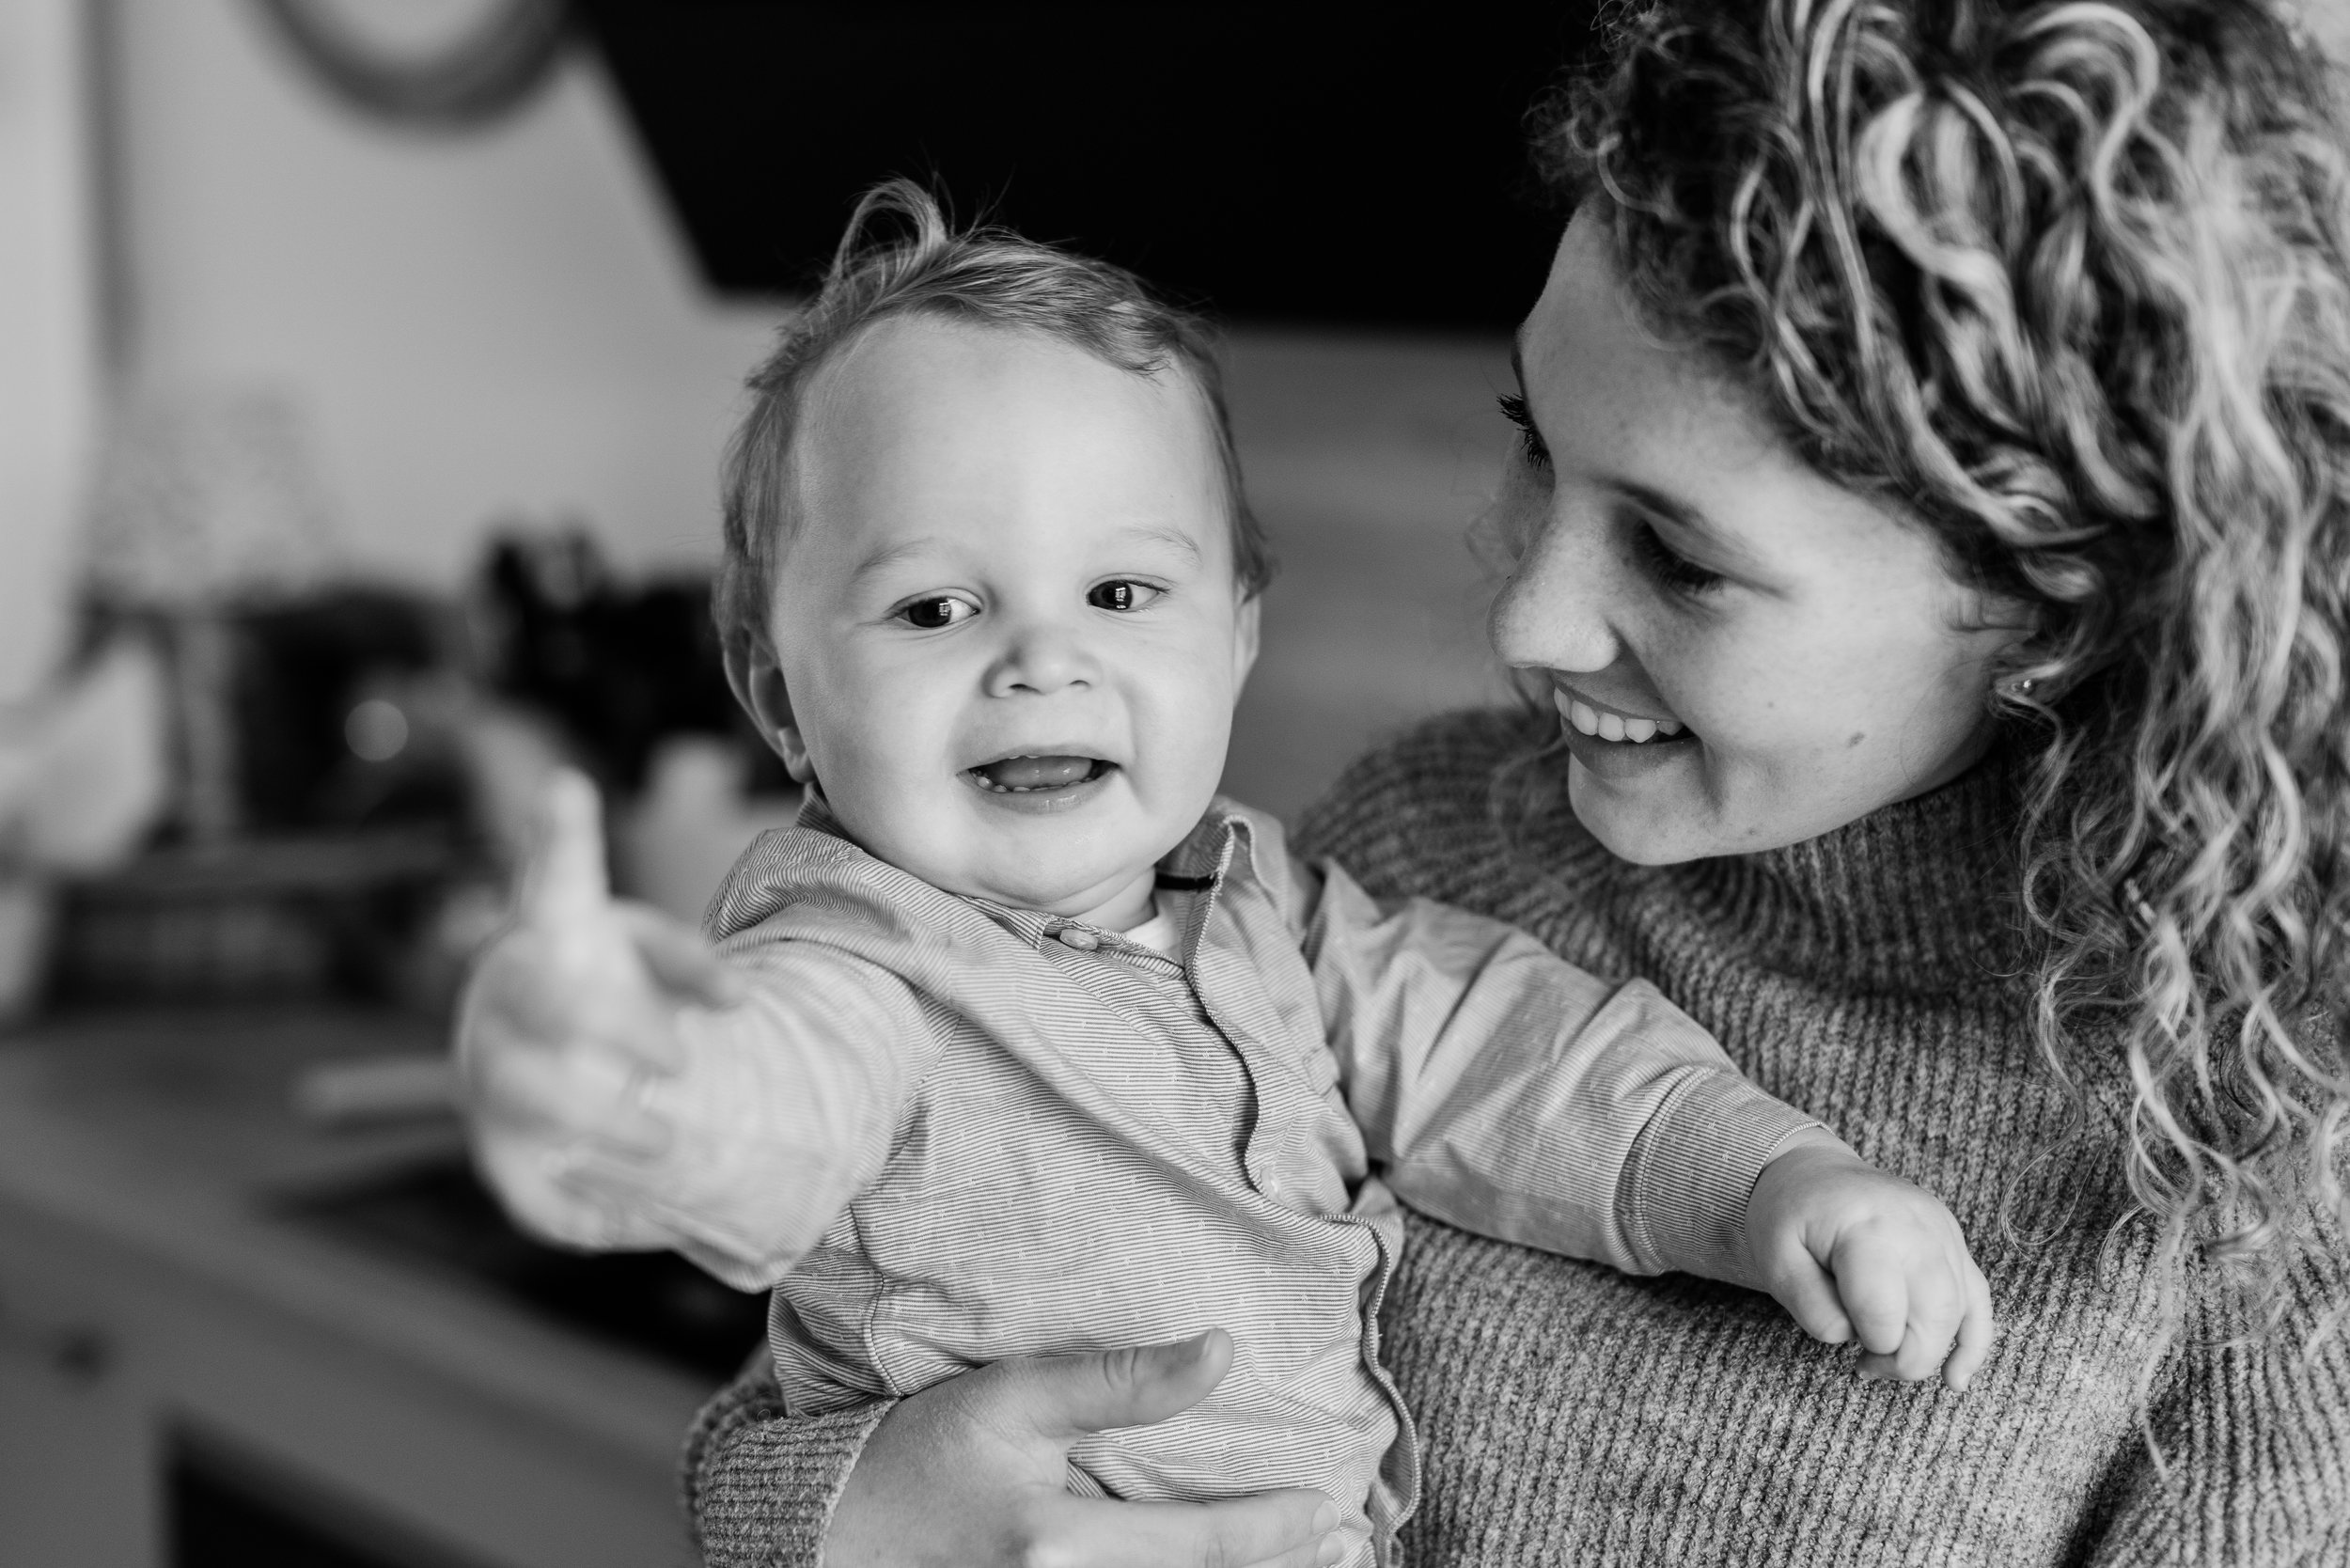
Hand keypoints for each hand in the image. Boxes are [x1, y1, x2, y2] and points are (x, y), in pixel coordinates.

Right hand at [455, 768, 745, 1246]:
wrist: (539, 1050)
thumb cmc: (602, 980)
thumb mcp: (646, 952)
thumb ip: (691, 964)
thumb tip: (737, 1001)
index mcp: (543, 932)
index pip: (547, 872)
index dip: (556, 829)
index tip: (571, 784)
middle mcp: (504, 999)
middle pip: (542, 1004)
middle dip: (610, 1027)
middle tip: (681, 1061)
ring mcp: (490, 1078)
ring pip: (522, 1101)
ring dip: (596, 1125)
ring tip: (668, 1148)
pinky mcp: (499, 1155)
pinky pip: (533, 1193)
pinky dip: (585, 1211)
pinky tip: (644, 1221)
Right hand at [825, 1330, 1344, 1567]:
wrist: (828, 1532)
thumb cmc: (919, 1454)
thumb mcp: (1014, 1396)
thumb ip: (1119, 1380)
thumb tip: (1225, 1350)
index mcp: (1062, 1550)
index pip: (1204, 1546)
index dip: (1277, 1528)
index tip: (1333, 1505)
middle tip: (1355, 1544)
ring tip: (1321, 1561)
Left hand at [1741, 1141, 1994, 1388]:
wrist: (1811, 1173)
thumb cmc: (1790, 1217)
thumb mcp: (1777, 1260)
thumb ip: (1810, 1307)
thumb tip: (1849, 1337)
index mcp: (1866, 1229)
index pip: (1886, 1314)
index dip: (1868, 1344)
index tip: (1845, 1340)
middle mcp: (1916, 1227)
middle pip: (1935, 1318)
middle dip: (1905, 1360)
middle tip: (1866, 1364)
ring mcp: (1942, 1232)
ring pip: (1961, 1312)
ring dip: (1932, 1353)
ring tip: (1888, 1359)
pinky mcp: (1954, 1242)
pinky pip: (1979, 1298)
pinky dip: (1974, 1342)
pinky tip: (1956, 1378)